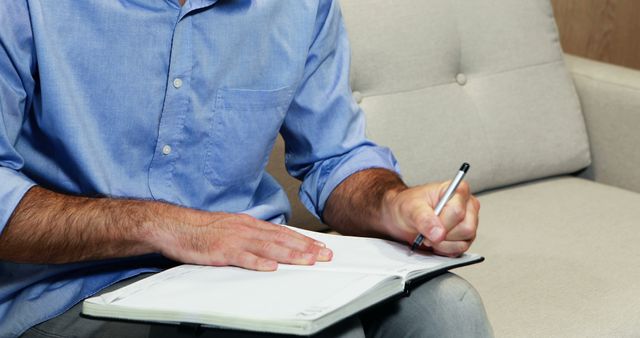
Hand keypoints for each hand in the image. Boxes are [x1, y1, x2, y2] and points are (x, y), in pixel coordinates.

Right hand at [148, 209, 332, 270]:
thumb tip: (271, 243)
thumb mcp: (232, 227)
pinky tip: (272, 267)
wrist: (176, 226)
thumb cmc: (202, 229)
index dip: (303, 239)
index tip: (320, 246)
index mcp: (249, 224)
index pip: (282, 232)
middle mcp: (246, 229)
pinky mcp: (221, 251)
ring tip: (307, 260)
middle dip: (305, 247)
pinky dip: (258, 263)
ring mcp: (235, 239)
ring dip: (290, 254)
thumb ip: (252, 235)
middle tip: (324, 254)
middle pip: (281, 239)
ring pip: (268, 248)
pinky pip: (243, 258)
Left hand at [380, 181, 479, 256]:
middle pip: (466, 228)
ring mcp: (469, 223)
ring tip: (430, 235)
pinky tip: (435, 241)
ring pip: (464, 241)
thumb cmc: (408, 206)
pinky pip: (460, 250)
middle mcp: (467, 206)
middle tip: (427, 231)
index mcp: (457, 191)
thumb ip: (424, 218)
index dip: (442, 222)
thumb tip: (438, 233)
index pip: (458, 211)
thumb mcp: (410, 207)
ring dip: (442, 243)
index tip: (427, 224)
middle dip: (442, 234)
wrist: (402, 219)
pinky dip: (444, 250)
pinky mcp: (465, 238)